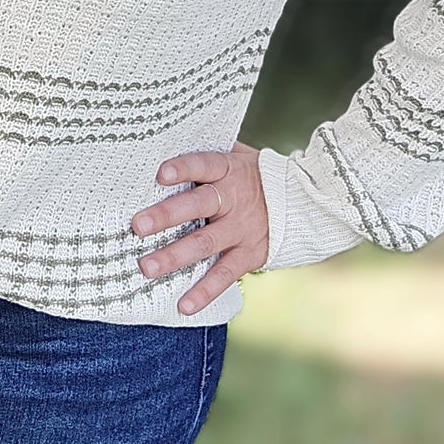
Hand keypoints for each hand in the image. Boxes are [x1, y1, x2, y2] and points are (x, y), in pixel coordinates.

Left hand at [130, 141, 269, 314]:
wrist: (305, 202)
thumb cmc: (257, 175)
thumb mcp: (239, 156)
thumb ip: (210, 152)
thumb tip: (168, 138)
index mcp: (228, 170)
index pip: (203, 165)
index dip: (183, 168)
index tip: (159, 174)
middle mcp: (233, 199)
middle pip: (198, 205)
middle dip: (167, 216)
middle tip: (138, 226)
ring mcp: (241, 229)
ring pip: (205, 243)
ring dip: (174, 256)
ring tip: (146, 267)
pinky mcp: (249, 255)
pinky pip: (225, 275)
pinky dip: (204, 291)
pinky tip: (183, 305)